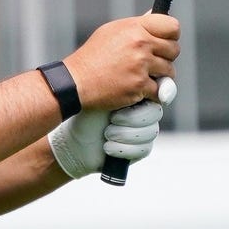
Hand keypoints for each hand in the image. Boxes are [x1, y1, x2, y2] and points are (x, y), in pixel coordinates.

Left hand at [50, 77, 175, 178]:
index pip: (156, 92)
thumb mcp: (106, 93)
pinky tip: (107, 146)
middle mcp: (142, 111)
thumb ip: (127, 82)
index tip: (135, 102)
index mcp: (136, 92)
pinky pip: (143, 149)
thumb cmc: (86, 112)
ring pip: (150, 132)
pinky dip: (122, 148)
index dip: (150, 98)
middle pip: (155, 113)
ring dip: (124, 134)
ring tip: (106, 133)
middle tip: (113, 118)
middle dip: (132, 118)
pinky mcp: (139, 149)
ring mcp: (143, 131)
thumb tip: (146, 79)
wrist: (72, 140)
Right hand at [63, 14, 179, 110]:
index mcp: (135, 28)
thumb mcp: (110, 31)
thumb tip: (153, 15)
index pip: (172, 26)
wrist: (76, 82)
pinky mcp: (139, 86)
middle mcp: (140, 45)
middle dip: (165, 58)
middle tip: (150, 63)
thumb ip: (136, 25)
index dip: (171, 36)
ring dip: (159, 77)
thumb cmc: (92, 57)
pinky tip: (136, 90)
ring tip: (141, 76)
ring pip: (169, 72)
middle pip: (174, 50)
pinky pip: (159, 91)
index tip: (165, 42)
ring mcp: (141, 66)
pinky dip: (150, 94)